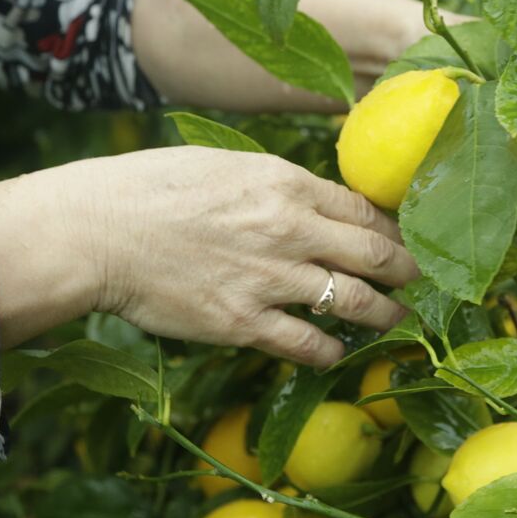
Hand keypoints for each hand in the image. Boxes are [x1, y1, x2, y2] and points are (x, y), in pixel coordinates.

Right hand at [0, 148, 417, 364]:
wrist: (95, 232)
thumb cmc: (148, 190)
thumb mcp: (222, 165)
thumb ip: (274, 185)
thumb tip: (312, 201)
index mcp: (283, 182)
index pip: (363, 209)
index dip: (394, 230)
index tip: (405, 241)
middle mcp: (289, 228)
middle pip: (375, 254)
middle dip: (408, 271)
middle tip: (421, 281)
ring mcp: (270, 279)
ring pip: (355, 301)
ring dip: (385, 313)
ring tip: (396, 319)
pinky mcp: (245, 323)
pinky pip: (309, 344)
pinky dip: (331, 350)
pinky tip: (337, 352)